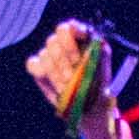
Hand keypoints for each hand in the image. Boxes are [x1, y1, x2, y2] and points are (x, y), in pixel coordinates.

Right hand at [25, 17, 130, 138]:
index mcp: (83, 39)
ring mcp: (52, 55)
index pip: (70, 28)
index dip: (70, 39)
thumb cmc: (101, 88)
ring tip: (67, 88)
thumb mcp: (105, 70)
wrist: (91, 110)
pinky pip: (33, 64)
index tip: (76, 56)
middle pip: (54, 41)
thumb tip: (90, 41)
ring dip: (56, 74)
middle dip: (63, 61)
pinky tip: (54, 85)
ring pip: (45, 55)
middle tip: (71, 77)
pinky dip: (42, 73)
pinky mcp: (41, 69)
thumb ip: (98, 54)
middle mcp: (66, 44)